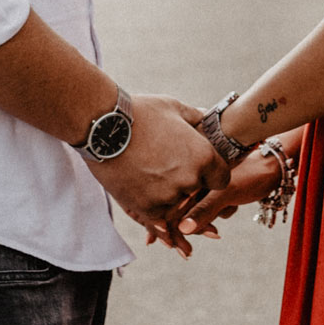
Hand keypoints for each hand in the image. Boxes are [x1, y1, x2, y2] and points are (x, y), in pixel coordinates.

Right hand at [86, 94, 228, 252]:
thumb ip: (195, 117)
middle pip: (196, 192)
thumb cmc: (140, 113)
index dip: (212, 175)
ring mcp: (168, 196)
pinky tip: (145, 191)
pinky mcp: (145, 208)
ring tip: (149, 175)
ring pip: (175, 204)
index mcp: (203, 156)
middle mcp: (189, 180)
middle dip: (187, 183)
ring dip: (167, 195)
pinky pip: (157, 216)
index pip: (221, 179)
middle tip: (169, 170)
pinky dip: (152, 205)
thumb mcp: (173, 108)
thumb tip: (207, 117)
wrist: (102, 127)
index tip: (201, 170)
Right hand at [174, 145, 284, 235]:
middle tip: (187, 253)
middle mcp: (194, 182)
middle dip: (181, 233)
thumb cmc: (251, 175)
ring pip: (193, 214)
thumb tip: (183, 229)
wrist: (275, 166)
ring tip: (213, 235)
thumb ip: (204, 210)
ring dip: (201, 228)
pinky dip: (213, 220)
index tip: (170, 246)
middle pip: (177, 212)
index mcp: (191, 177)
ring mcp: (205, 188)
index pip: (170, 205)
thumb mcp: (226, 194)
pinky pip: (207, 211)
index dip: (165, 227)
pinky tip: (220, 226)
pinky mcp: (216, 194)